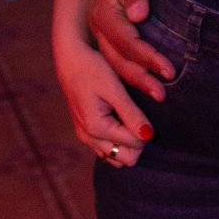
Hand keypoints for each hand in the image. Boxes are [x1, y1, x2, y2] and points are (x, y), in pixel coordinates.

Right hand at [54, 39, 153, 165]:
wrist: (70, 59)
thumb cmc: (92, 69)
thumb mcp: (115, 89)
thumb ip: (132, 114)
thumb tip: (148, 136)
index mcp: (96, 128)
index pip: (134, 147)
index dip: (145, 132)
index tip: (144, 112)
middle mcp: (88, 138)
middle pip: (126, 160)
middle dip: (137, 142)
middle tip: (138, 117)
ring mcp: (85, 137)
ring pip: (116, 157)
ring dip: (127, 143)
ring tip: (128, 116)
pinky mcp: (85, 132)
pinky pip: (107, 149)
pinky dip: (117, 140)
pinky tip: (120, 119)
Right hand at [88, 0, 171, 98]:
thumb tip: (139, 15)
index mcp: (102, 13)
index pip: (127, 43)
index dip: (148, 58)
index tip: (169, 71)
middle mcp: (98, 27)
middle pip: (119, 60)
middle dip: (142, 79)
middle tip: (163, 94)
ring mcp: (101, 33)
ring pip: (116, 64)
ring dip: (136, 81)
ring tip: (159, 95)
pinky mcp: (108, 34)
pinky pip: (117, 59)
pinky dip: (131, 74)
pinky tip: (145, 84)